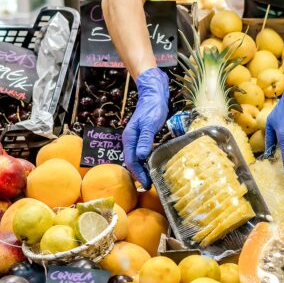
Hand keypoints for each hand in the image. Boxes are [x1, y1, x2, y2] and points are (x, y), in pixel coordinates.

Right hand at [122, 67, 168, 189]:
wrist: (154, 96)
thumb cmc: (152, 109)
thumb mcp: (150, 124)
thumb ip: (145, 140)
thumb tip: (141, 157)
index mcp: (129, 138)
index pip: (131, 161)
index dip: (138, 174)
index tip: (146, 184)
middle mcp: (130, 140)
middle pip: (132, 162)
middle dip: (139, 175)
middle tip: (149, 186)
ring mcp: (135, 140)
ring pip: (136, 159)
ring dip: (142, 170)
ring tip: (151, 180)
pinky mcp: (142, 138)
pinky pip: (141, 154)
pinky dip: (146, 163)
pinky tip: (152, 167)